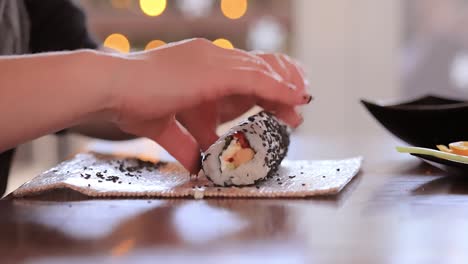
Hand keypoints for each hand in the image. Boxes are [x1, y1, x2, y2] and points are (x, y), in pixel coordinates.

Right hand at [109, 38, 311, 173]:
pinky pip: (256, 78)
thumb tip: (195, 164)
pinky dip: (277, 88)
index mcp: (200, 68)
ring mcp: (213, 61)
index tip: (279, 111)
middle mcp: (210, 59)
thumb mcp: (165, 126)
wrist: (111, 87)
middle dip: (277, 94)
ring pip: (261, 72)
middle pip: (256, 73)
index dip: (263, 93)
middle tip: (294, 114)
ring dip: (283, 91)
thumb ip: (184, 144)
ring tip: (300, 107)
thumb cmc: (131, 101)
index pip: (241, 77)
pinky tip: (293, 97)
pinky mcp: (214, 71)